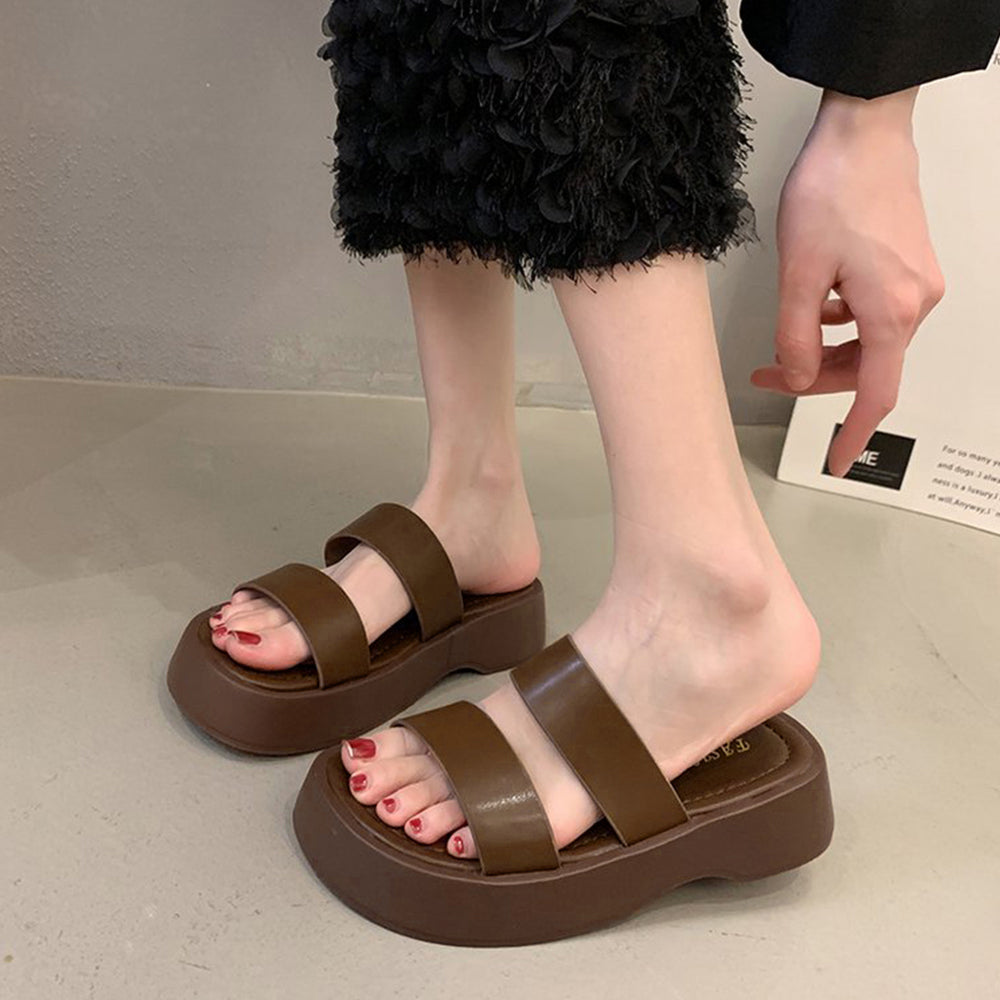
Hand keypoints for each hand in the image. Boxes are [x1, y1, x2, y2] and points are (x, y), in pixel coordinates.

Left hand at [750, 87, 945, 476]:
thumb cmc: (833, 190)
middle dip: (813, 378)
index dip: (852, 434)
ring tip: (783, 335)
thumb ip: (795, 337)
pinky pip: (873, 315)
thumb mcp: (798, 274)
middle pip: (865, 368)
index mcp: (891, 313)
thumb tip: (794, 379)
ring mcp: (918, 282)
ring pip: (867, 342)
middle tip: (765, 373)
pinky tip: (816, 301)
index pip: (874, 396)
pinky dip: (840, 322)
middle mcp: (916, 302)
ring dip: (824, 349)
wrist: (865, 127)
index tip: (838, 462)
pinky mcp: (909, 265)